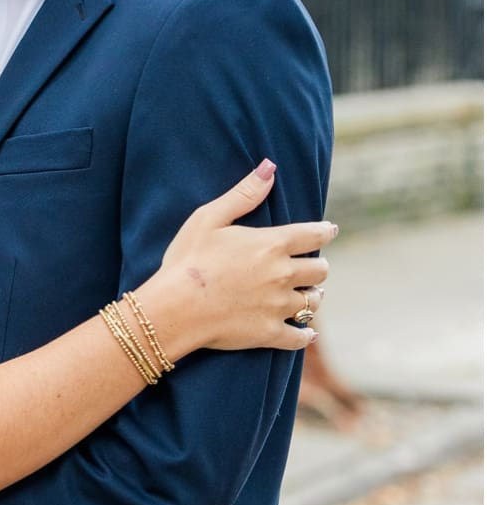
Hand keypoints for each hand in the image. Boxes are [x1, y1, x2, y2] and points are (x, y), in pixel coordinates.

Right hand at [143, 161, 335, 360]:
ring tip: (306, 296)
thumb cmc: (187, 260)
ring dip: (312, 297)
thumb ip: (243, 194)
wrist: (174, 309)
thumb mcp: (209, 218)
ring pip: (314, 302)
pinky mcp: (270, 333)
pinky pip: (300, 336)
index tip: (330, 231)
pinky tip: (305, 332)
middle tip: (310, 267)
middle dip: (317, 266)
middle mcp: (282, 275)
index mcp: (271, 245)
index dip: (325, 232)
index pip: (313, 235)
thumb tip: (270, 168)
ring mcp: (278, 306)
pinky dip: (305, 334)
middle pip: (320, 270)